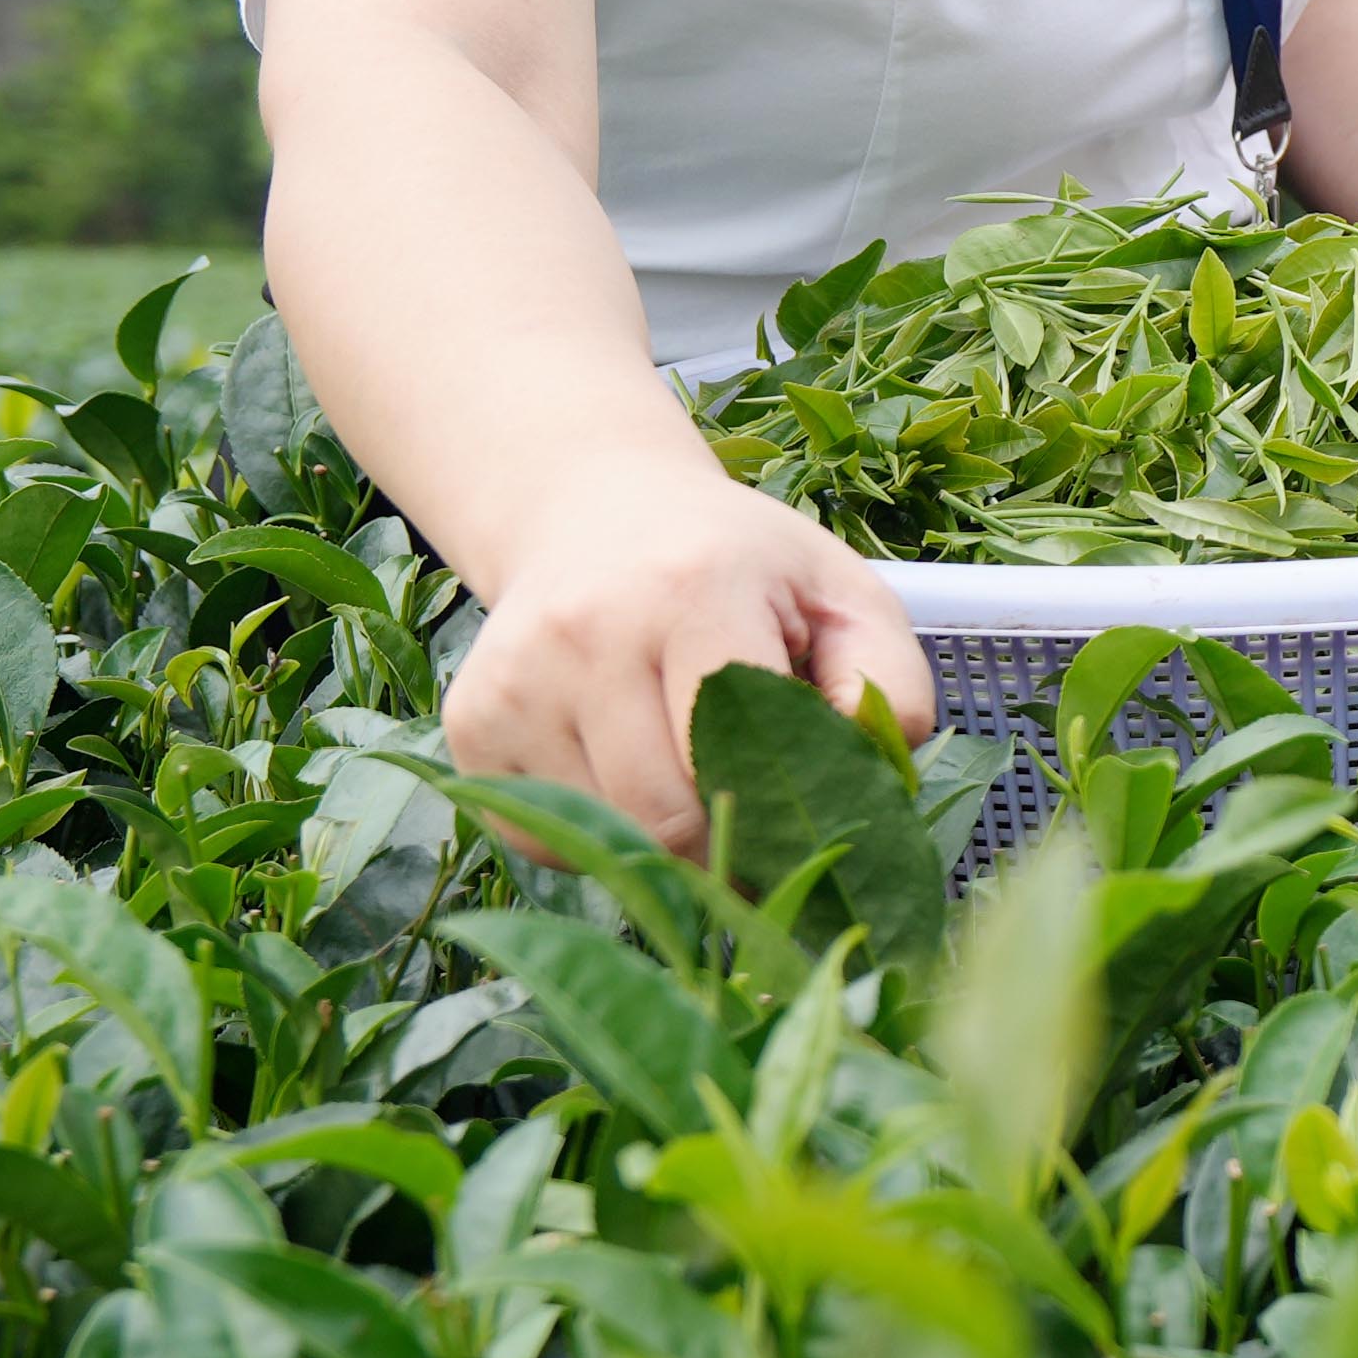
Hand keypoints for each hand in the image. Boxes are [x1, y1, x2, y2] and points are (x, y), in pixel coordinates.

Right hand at [441, 454, 933, 859]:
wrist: (596, 512)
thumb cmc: (740, 566)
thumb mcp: (841, 594)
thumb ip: (887, 683)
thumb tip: (879, 776)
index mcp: (691, 592)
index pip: (733, 752)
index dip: (778, 811)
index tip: (805, 826)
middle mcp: (585, 634)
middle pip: (663, 814)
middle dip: (723, 845)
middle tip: (756, 830)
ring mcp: (514, 682)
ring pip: (604, 834)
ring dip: (659, 839)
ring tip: (686, 775)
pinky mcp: (470, 726)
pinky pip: (544, 836)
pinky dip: (599, 832)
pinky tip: (624, 771)